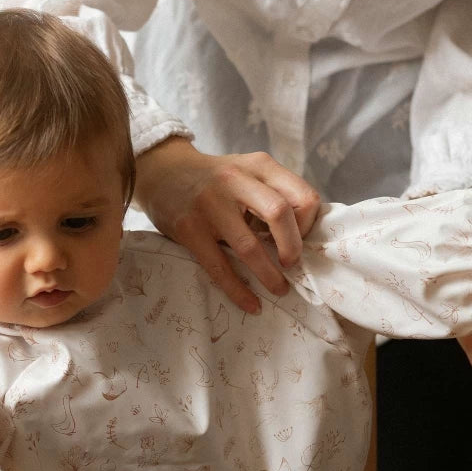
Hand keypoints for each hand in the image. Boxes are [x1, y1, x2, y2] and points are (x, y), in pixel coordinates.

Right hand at [134, 137, 321, 312]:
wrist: (163, 171)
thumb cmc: (214, 179)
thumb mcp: (247, 172)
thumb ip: (273, 193)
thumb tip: (305, 238)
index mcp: (259, 166)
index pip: (304, 197)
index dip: (308, 226)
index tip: (299, 241)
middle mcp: (236, 180)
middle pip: (281, 214)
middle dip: (292, 249)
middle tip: (291, 266)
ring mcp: (210, 204)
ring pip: (251, 246)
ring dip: (270, 276)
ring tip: (278, 289)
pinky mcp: (189, 228)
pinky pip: (219, 266)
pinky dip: (238, 291)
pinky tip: (251, 304)